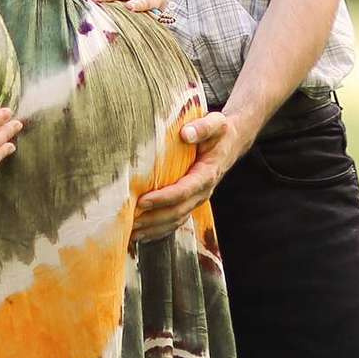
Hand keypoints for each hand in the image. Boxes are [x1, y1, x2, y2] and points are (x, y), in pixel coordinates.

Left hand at [131, 110, 246, 243]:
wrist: (229, 144)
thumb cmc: (218, 132)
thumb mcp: (216, 123)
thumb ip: (202, 127)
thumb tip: (185, 134)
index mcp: (207, 174)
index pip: (184, 191)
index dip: (163, 198)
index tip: (142, 201)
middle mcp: (203, 191)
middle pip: (177, 211)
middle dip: (153, 218)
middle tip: (129, 220)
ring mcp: (197, 200)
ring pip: (175, 221)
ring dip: (153, 229)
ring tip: (130, 232)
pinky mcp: (191, 203)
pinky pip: (175, 222)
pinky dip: (158, 231)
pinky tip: (141, 235)